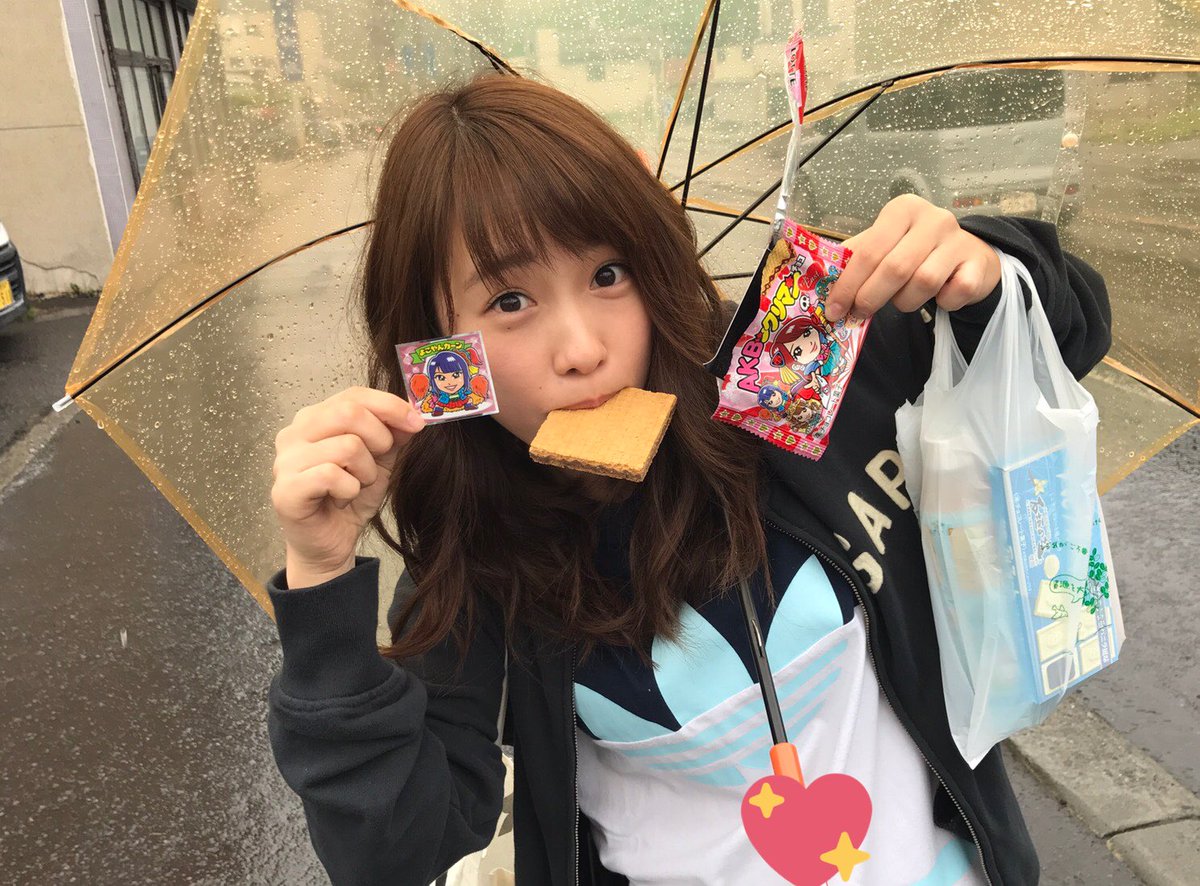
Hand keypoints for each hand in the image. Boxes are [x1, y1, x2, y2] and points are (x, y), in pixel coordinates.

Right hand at [271, 386, 423, 586]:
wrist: (329, 543)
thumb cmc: (349, 497)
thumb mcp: (380, 461)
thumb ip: (394, 435)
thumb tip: (413, 417)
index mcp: (314, 419)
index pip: (354, 395)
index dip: (390, 407)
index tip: (417, 424)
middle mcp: (294, 434)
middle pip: (349, 412)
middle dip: (379, 439)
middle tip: (377, 463)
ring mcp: (285, 461)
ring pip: (347, 446)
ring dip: (365, 472)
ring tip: (355, 486)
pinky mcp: (285, 489)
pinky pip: (332, 475)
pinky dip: (349, 490)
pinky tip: (341, 499)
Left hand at [823, 194, 1000, 321]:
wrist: (968, 254)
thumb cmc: (916, 249)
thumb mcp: (885, 243)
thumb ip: (856, 258)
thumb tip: (821, 281)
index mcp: (902, 210)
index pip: (869, 250)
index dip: (847, 284)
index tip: (833, 309)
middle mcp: (933, 219)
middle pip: (894, 269)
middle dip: (870, 297)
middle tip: (859, 313)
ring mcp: (959, 240)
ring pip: (922, 283)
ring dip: (905, 302)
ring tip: (902, 299)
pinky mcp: (978, 264)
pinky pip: (952, 295)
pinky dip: (941, 303)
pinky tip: (939, 297)